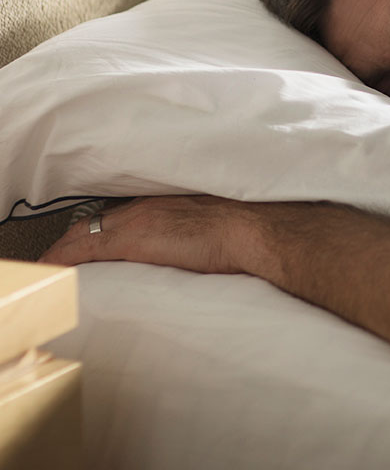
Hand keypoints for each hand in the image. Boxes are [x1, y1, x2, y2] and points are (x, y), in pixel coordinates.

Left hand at [40, 195, 259, 273]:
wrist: (258, 228)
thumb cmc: (253, 228)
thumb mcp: (224, 222)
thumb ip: (205, 228)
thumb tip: (208, 244)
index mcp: (171, 200)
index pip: (125, 212)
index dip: (106, 225)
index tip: (96, 238)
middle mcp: (151, 204)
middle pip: (100, 218)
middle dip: (79, 236)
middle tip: (65, 253)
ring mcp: (140, 219)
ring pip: (86, 230)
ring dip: (66, 248)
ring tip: (54, 264)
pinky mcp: (133, 239)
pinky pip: (84, 249)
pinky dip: (63, 259)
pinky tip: (52, 270)